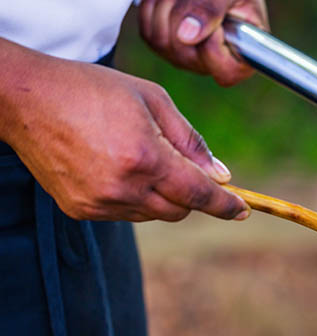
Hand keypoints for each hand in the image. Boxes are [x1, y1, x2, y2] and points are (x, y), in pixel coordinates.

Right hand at [1, 41, 247, 222]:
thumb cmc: (91, 90)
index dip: (225, 205)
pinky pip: (125, 214)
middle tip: (182, 169)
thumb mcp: (152, 100)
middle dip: (190, 194)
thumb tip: (221, 175)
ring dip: (160, 196)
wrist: (26, 99)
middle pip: (179, 210)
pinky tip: (116, 169)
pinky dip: (134, 199)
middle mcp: (124, 188)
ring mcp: (100, 204)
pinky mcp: (83, 211)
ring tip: (137, 158)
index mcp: (145, 157)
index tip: (241, 210)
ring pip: (152, 214)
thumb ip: (191, 141)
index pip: (199, 195)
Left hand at [139, 0, 268, 85]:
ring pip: (161, 40)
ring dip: (167, 4)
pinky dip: (155, 5)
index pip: (223, 71)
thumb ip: (212, 11)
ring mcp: (185, 60)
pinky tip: (173, 0)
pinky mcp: (165, 48)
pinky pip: (148, 31)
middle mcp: (209, 67)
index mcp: (239, 62)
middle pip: (184, 52)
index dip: (213, 43)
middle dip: (184, 12)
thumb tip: (186, 36)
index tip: (218, 21)